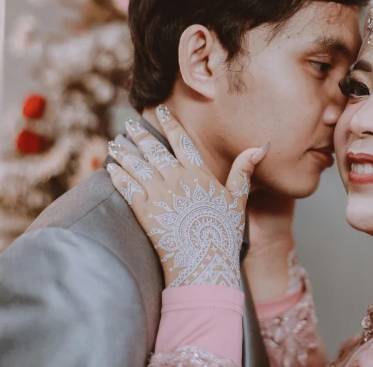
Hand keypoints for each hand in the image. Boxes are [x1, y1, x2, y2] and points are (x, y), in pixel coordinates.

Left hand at [106, 104, 268, 288]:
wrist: (204, 263)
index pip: (181, 141)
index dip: (170, 124)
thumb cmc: (223, 233)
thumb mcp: (238, 199)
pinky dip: (118, 176)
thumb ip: (244, 170)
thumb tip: (261, 145)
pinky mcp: (144, 212)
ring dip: (125, 153)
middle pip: (155, 150)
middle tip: (130, 123)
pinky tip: (111, 168)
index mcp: (199, 173)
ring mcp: (159, 195)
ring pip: (138, 166)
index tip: (160, 110)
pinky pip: (127, 188)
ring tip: (115, 143)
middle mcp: (177, 179)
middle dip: (140, 135)